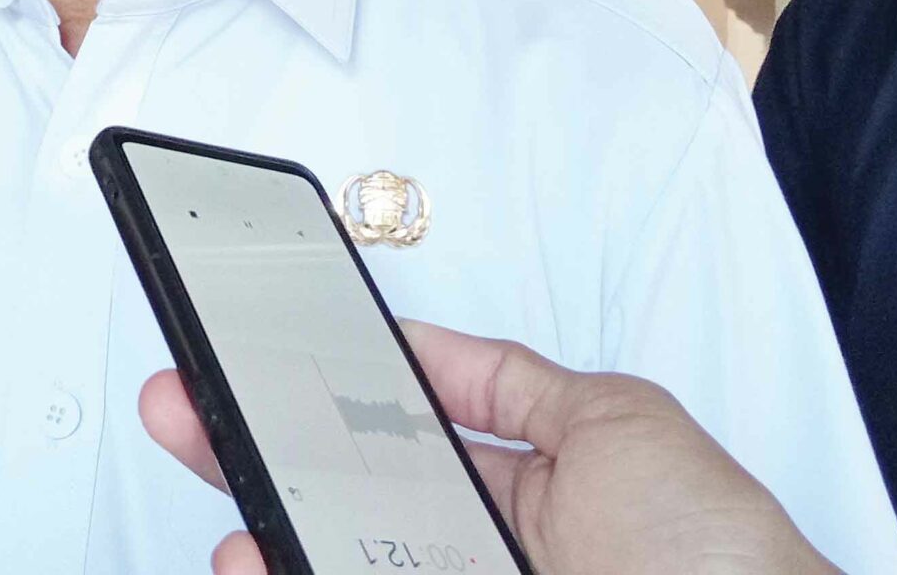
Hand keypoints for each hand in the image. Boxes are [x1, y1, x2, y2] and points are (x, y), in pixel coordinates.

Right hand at [141, 322, 838, 574]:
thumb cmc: (713, 556)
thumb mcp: (619, 423)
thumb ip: (511, 382)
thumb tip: (424, 345)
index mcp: (525, 495)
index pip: (395, 442)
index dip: (320, 403)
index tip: (254, 364)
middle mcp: (481, 558)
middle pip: (342, 507)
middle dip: (256, 455)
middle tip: (183, 411)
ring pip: (334, 561)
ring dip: (263, 539)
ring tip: (227, 522)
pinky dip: (287, 573)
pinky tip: (257, 562)